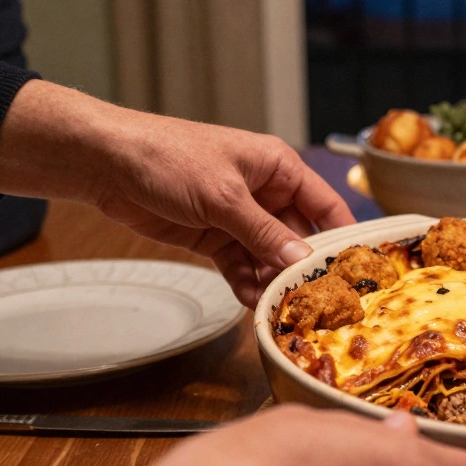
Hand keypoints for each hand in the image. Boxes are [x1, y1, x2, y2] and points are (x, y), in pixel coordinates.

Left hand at [0, 81, 354, 305]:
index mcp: (278, 167)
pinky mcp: (213, 237)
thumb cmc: (167, 157)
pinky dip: (247, 284)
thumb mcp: (223, 196)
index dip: (343, 236)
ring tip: (283, 308)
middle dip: (304, 269)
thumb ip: (264, 232)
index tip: (358, 269)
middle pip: (298, 237)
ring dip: (274, 281)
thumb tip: (301, 260)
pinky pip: (240, 265)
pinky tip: (253, 303)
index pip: (325, 204)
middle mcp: (265, 193)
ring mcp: (238, 217)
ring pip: (269, 257)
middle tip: (317, 301)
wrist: (107, 164)